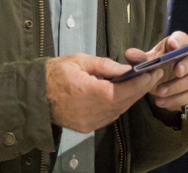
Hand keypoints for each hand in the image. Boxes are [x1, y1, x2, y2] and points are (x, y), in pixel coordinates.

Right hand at [46, 53, 163, 133]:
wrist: (33, 95)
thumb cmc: (55, 73)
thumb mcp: (81, 61)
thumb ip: (106, 66)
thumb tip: (128, 69)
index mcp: (91, 93)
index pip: (125, 89)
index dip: (142, 81)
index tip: (155, 72)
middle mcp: (93, 112)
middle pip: (125, 101)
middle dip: (141, 88)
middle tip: (154, 75)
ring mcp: (90, 122)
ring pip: (119, 110)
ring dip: (131, 97)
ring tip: (141, 83)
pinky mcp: (87, 127)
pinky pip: (109, 116)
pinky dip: (118, 105)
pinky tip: (123, 94)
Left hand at [126, 31, 187, 111]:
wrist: (161, 87)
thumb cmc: (156, 70)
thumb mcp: (146, 64)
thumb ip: (139, 59)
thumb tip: (130, 54)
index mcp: (179, 46)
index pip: (183, 39)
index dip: (179, 41)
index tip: (172, 46)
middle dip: (186, 65)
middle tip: (176, 72)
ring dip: (177, 87)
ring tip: (160, 93)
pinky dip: (178, 99)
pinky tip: (163, 102)